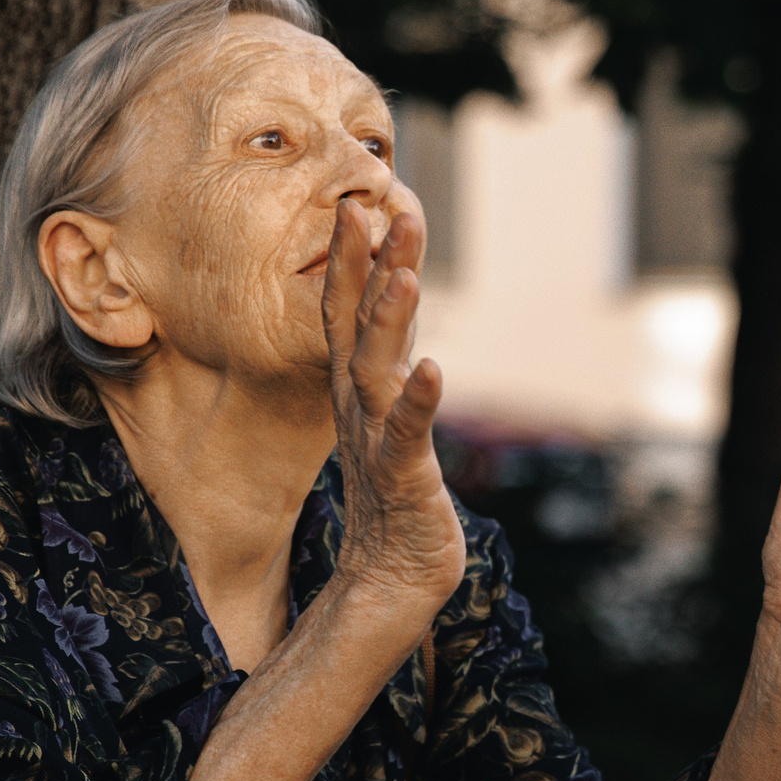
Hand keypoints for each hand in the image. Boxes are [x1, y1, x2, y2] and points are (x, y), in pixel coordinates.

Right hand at [321, 199, 464, 618]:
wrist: (388, 578)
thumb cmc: (394, 496)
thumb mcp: (390, 416)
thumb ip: (390, 364)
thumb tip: (392, 307)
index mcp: (358, 389)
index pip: (346, 311)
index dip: (351, 258)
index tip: (357, 202)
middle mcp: (359, 405)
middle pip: (356, 324)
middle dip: (368, 266)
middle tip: (375, 207)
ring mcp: (376, 437)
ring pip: (376, 369)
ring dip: (388, 321)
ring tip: (402, 277)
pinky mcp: (402, 475)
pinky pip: (408, 433)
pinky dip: (419, 401)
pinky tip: (433, 370)